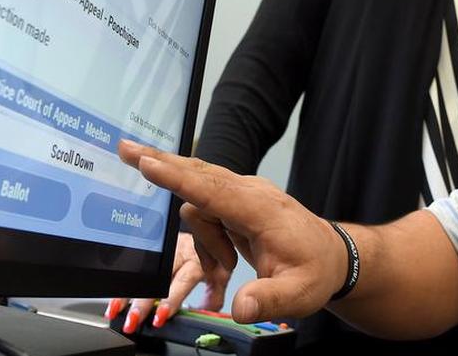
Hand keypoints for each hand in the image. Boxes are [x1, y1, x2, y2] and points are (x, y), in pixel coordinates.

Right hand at [104, 231, 230, 332]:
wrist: (207, 222)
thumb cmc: (212, 252)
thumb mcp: (221, 273)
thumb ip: (214, 296)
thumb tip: (205, 315)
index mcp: (197, 259)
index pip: (182, 280)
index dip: (170, 299)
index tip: (160, 316)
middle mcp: (178, 252)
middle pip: (156, 277)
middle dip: (142, 301)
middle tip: (133, 320)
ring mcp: (164, 248)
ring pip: (142, 270)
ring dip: (127, 293)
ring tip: (116, 311)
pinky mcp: (154, 245)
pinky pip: (136, 263)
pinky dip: (124, 283)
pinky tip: (115, 298)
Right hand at [116, 139, 346, 323]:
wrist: (333, 257)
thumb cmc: (316, 271)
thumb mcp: (299, 295)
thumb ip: (268, 301)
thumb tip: (239, 308)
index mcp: (261, 209)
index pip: (212, 189)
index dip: (178, 177)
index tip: (147, 162)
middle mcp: (250, 192)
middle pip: (198, 173)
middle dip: (162, 164)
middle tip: (124, 150)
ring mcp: (244, 194)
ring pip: (199, 206)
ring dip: (204, 243)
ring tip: (228, 272)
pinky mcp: (238, 202)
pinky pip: (207, 213)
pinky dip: (208, 242)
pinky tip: (226, 264)